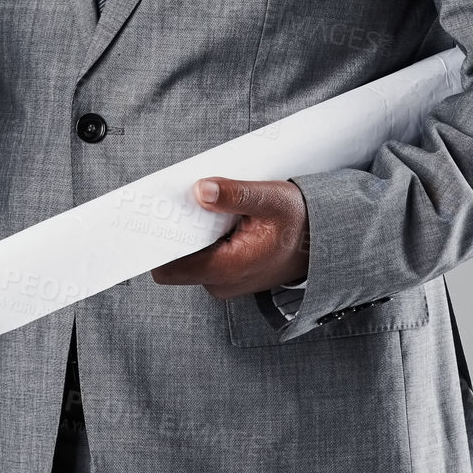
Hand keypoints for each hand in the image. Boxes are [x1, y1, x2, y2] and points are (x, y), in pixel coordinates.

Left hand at [151, 176, 309, 299]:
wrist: (324, 241)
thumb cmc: (300, 222)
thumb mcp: (272, 199)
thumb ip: (235, 195)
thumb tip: (199, 190)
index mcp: (227, 269)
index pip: (168, 267)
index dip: (155, 243)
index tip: (147, 216)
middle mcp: (220, 281)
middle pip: (175, 257)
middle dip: (174, 228)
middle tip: (173, 196)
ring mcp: (223, 279)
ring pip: (188, 253)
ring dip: (190, 228)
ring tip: (197, 200)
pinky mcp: (226, 271)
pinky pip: (200, 252)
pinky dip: (201, 232)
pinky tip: (209, 211)